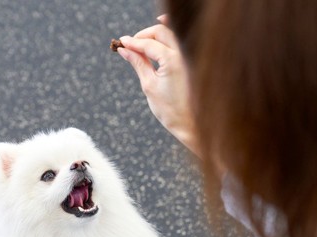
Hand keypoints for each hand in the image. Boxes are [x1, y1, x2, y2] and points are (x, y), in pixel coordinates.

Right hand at [117, 16, 199, 155]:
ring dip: (156, 34)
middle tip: (131, 43)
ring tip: (142, 43)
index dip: (133, 42)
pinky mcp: (194, 60)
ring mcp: (192, 56)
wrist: (192, 124)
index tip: (122, 42)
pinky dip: (171, 36)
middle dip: (144, 35)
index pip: (149, 43)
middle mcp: (185, 54)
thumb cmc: (171, 110)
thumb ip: (138, 63)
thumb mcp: (149, 85)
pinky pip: (181, 41)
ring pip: (172, 33)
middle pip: (161, 32)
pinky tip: (161, 35)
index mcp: (173, 61)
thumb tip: (124, 50)